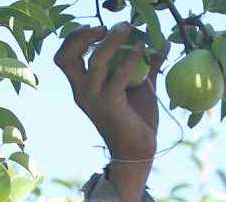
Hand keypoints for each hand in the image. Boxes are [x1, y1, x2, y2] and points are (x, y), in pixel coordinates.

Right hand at [54, 23, 163, 161]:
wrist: (138, 152)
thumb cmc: (136, 120)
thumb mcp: (140, 88)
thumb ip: (146, 66)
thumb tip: (160, 44)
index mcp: (82, 87)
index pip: (65, 57)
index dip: (74, 37)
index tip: (96, 27)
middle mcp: (82, 92)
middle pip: (66, 57)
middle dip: (82, 36)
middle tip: (105, 26)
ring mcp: (94, 99)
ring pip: (95, 61)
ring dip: (111, 40)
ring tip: (128, 27)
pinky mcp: (111, 105)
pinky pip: (118, 75)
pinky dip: (130, 58)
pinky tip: (142, 49)